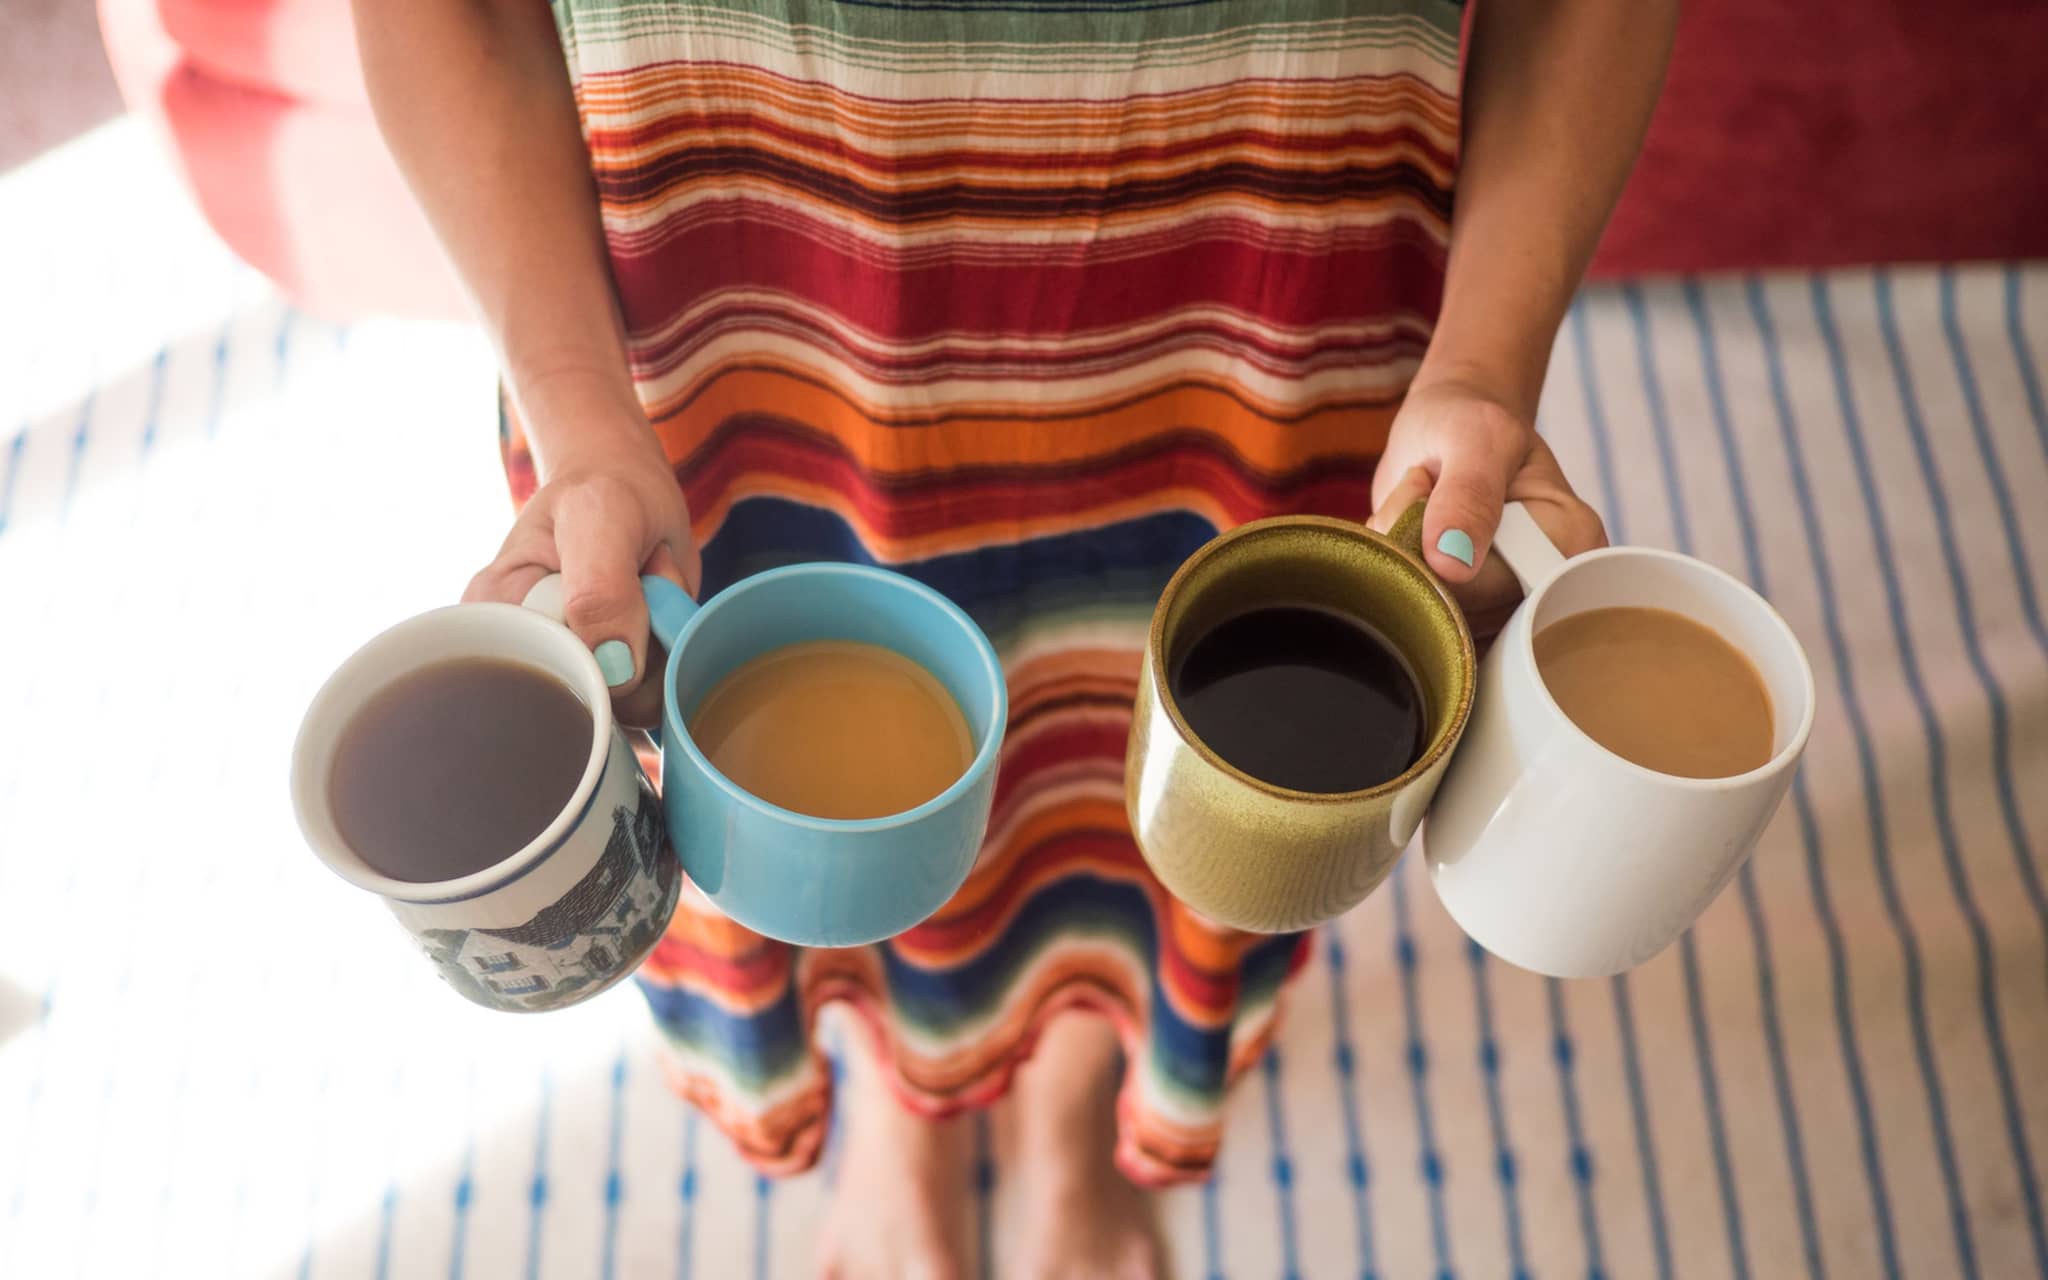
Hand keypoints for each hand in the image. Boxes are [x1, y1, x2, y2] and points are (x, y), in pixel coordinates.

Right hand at [464, 408, 699, 725]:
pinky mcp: (618, 681)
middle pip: (594, 703)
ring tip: (645, 585)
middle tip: (637, 576)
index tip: (621, 586)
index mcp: (494, 622)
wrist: (628, 488)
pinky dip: (676, 648)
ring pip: (632, 704)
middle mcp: (528, 658)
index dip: (600, 653)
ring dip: (662, 639)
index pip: (542, 685)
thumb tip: (613, 672)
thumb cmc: (601, 490)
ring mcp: (577, 674)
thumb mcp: (599, 515)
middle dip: (638, 642)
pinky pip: (657, 695)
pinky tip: (657, 606)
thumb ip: (601, 589)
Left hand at [1367, 376, 1606, 632]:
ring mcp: (1501, 607)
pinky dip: (1393, 570)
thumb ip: (1468, 494)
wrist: (1448, 429)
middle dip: (1415, 548)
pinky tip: (1410, 533)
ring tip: (1424, 504)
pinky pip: (1413, 613)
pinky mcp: (1464, 612)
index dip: (1442, 550)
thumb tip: (1454, 566)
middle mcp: (1544, 587)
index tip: (1433, 486)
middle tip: (1425, 489)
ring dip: (1400, 555)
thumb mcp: (1475, 437)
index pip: (1500, 589)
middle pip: (1459, 608)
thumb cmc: (1470, 423)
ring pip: (1428, 613)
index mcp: (1571, 544)